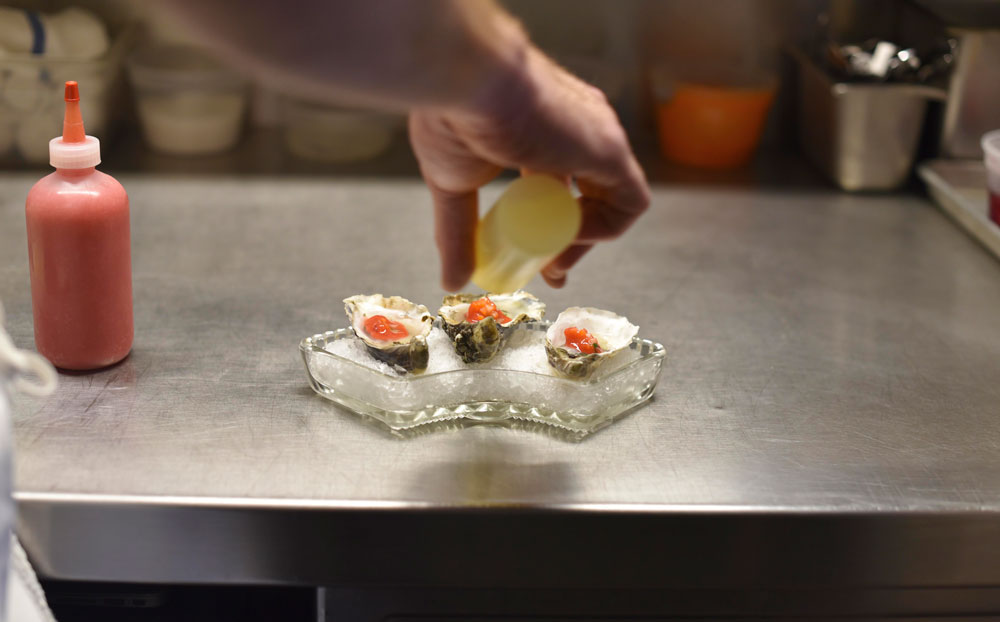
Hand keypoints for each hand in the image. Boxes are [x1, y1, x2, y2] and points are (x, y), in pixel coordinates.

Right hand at [409, 47, 649, 290]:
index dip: (549, 225)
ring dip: (585, 239)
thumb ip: (456, 233)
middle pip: (587, 193)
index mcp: (541, 127)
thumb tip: (451, 282)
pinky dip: (608, 229)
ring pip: (611, 199)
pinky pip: (631, 202)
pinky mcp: (611, 150)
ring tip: (553, 260)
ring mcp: (597, 136)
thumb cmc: (453, 116)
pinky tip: (572, 237)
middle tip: (547, 271)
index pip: (558, 182)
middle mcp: (576, 127)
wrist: (468, 83)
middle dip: (570, 239)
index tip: (532, 260)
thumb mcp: (451, 185)